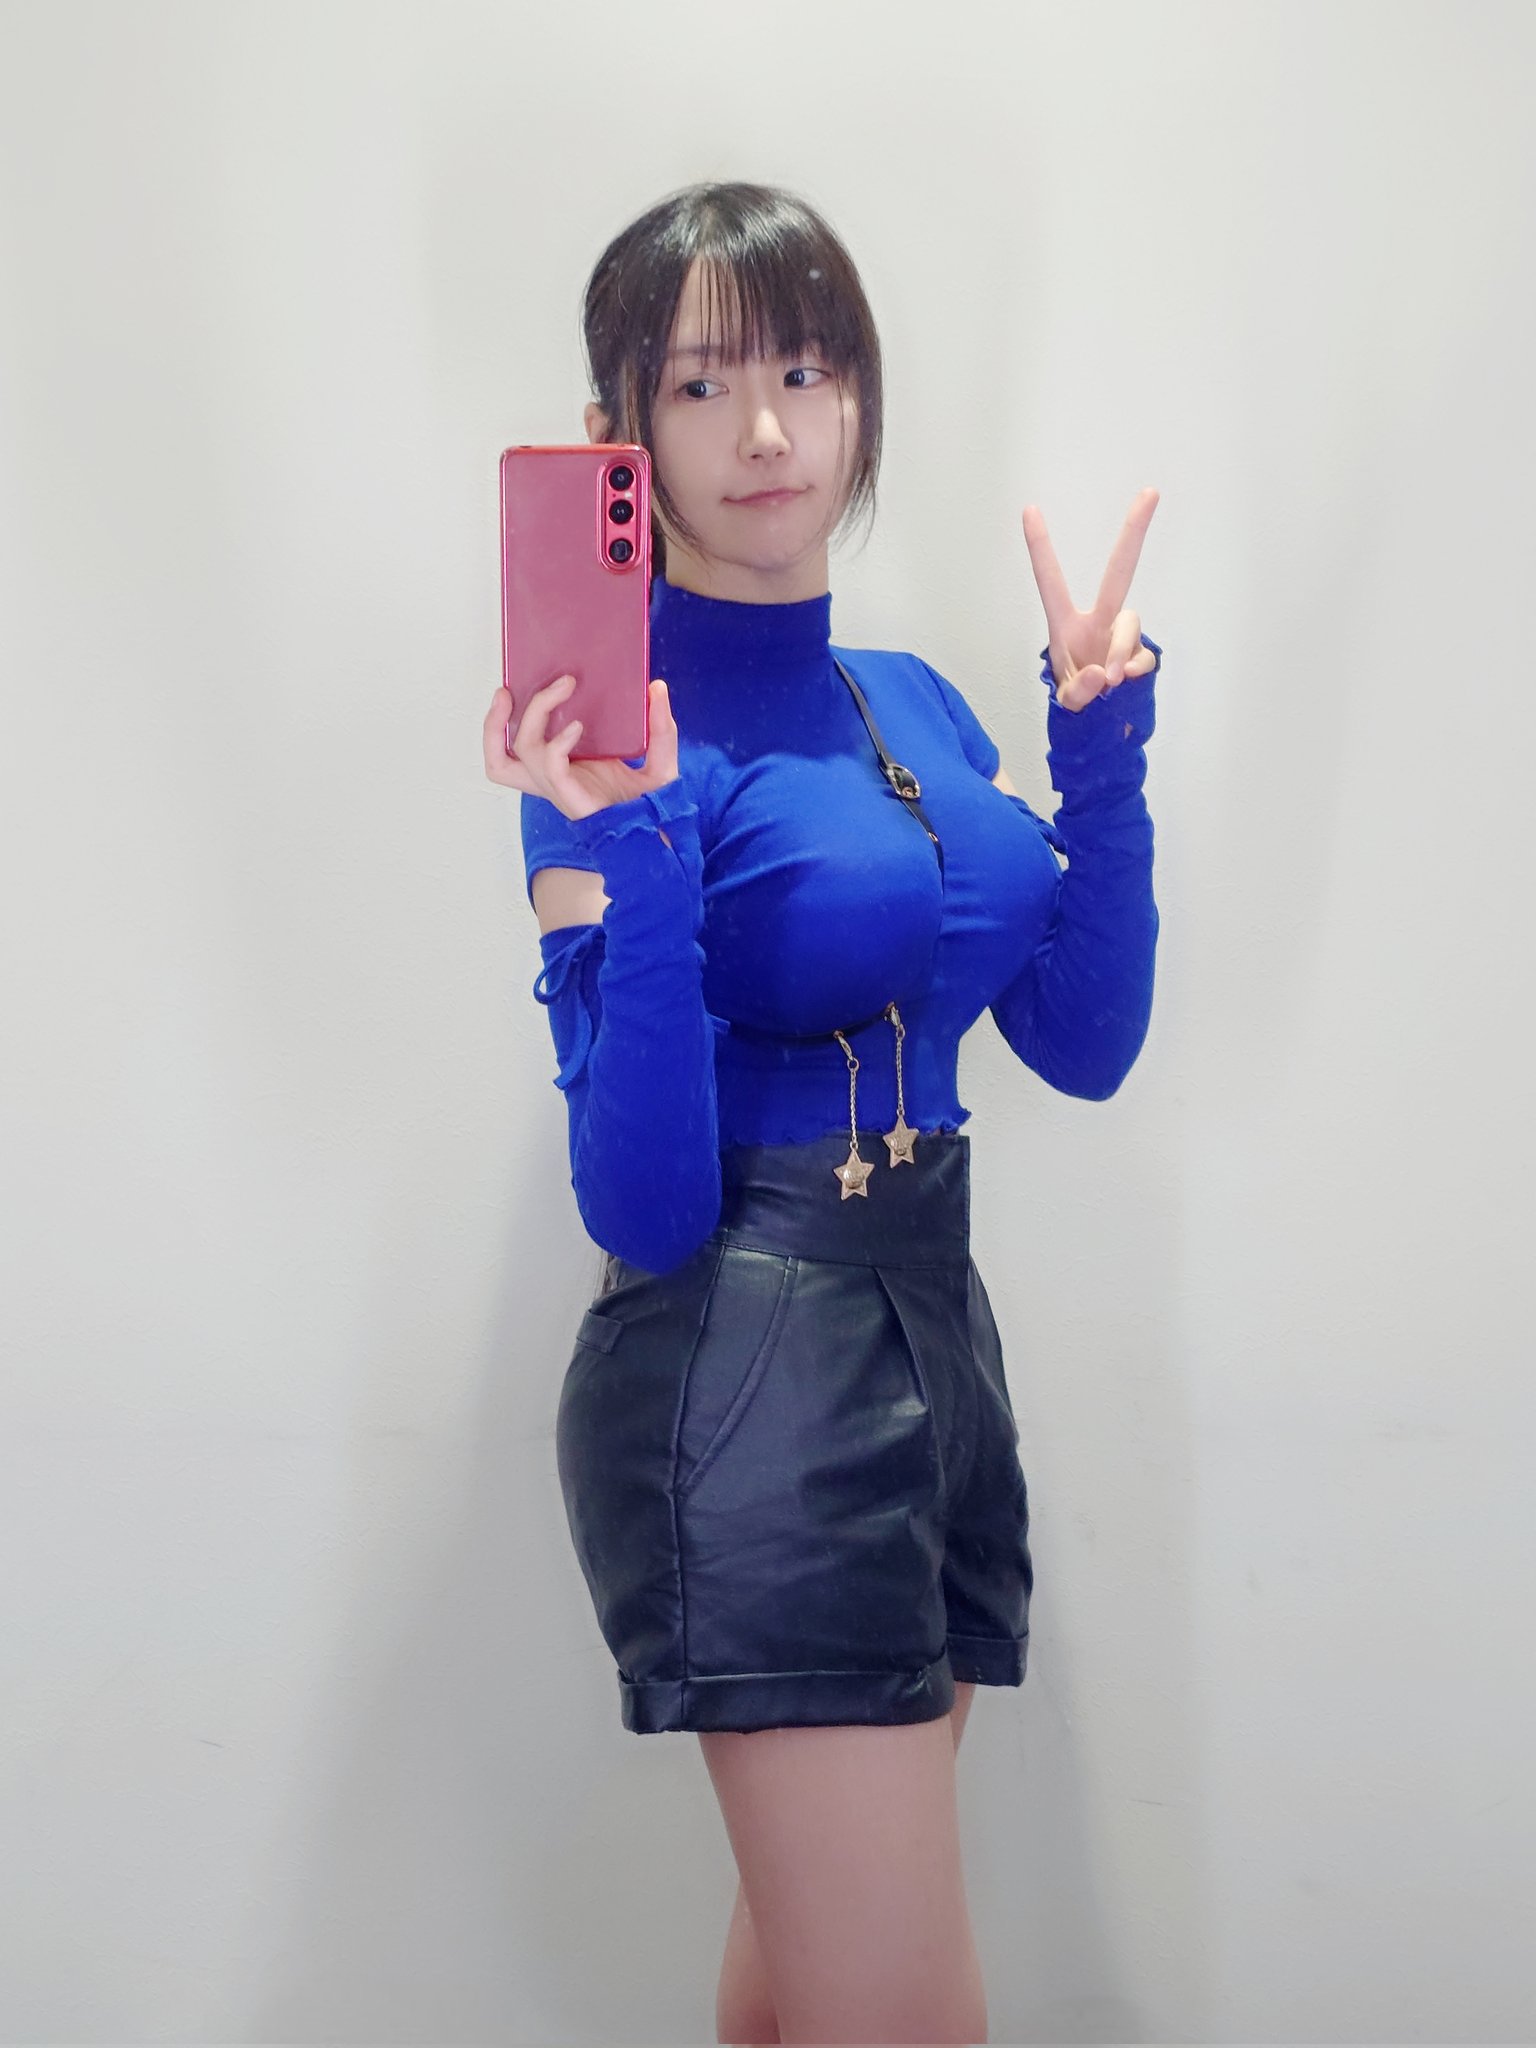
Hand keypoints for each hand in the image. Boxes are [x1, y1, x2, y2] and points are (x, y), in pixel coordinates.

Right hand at [482, 674, 680, 822]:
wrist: (656, 832)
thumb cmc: (647, 802)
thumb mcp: (658, 757)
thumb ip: (659, 725)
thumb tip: (657, 687)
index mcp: (560, 765)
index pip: (513, 749)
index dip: (499, 722)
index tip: (511, 688)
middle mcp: (553, 775)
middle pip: (502, 751)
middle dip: (497, 719)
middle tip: (516, 689)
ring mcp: (560, 786)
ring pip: (521, 749)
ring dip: (536, 711)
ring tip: (565, 688)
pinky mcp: (571, 796)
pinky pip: (550, 766)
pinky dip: (558, 743)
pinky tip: (579, 727)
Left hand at [1021, 488, 1159, 712]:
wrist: (1101, 724)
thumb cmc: (1076, 699)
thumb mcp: (1067, 700)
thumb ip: (1079, 691)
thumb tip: (1105, 674)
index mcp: (1065, 624)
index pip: (1050, 580)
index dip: (1040, 546)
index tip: (1029, 509)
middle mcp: (1097, 620)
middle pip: (1119, 571)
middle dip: (1134, 532)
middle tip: (1150, 492)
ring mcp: (1122, 634)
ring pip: (1129, 625)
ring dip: (1121, 651)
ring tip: (1112, 680)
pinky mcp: (1142, 653)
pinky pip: (1144, 656)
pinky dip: (1136, 671)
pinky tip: (1125, 684)